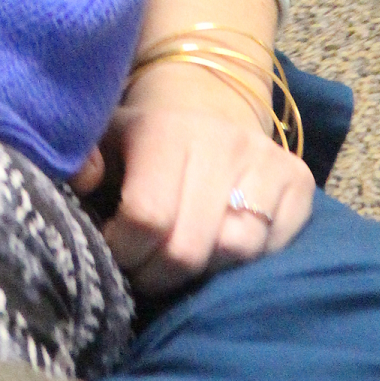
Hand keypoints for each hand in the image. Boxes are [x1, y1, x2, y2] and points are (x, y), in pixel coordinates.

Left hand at [73, 62, 315, 298]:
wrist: (207, 105)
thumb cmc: (145, 138)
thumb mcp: (104, 138)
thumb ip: (81, 159)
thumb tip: (84, 181)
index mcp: (163, 131)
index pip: (147, 217)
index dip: (125, 251)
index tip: (115, 254)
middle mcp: (219, 141)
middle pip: (190, 247)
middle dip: (158, 274)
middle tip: (143, 273)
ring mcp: (264, 160)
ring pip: (236, 253)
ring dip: (202, 274)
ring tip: (178, 264)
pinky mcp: (298, 180)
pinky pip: (274, 248)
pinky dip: (245, 264)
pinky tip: (218, 251)